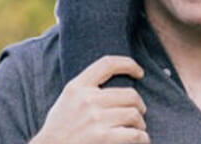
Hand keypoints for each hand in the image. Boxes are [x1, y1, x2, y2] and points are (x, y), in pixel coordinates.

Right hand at [31, 56, 148, 143]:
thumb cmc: (58, 128)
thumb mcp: (66, 99)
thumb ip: (85, 88)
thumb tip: (112, 81)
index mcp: (77, 86)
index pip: (108, 64)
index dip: (128, 64)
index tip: (139, 72)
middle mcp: (87, 99)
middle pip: (129, 94)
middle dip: (139, 104)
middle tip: (139, 112)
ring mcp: (95, 118)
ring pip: (134, 114)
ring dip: (140, 123)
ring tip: (139, 128)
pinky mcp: (102, 137)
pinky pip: (134, 134)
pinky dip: (142, 137)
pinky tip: (141, 139)